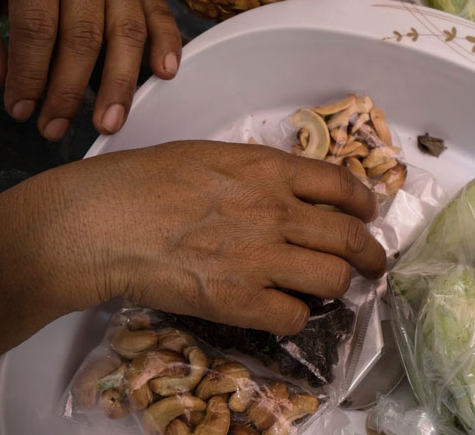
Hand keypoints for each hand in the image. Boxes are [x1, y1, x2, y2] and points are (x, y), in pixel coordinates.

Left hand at [0, 0, 181, 140]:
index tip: (21, 110)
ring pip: (126, 30)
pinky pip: (161, 14)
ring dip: (119, 82)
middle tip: (57, 128)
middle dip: (70, 89)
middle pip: (85, 33)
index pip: (37, 23)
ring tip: (110, 121)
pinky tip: (164, 74)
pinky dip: (166, 44)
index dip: (30, 73)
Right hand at [0, 141, 386, 376]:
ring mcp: (262, 258)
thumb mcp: (209, 156)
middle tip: (372, 264)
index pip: (343, 185)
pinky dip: (296, 317)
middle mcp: (277, 212)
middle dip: (371, 254)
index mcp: (269, 170)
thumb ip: (255, 172)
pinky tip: (284, 311)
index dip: (364, 204)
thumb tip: (284, 187)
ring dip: (336, 286)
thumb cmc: (142, 181)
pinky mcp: (241, 301)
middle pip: (352, 237)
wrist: (102, 222)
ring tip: (328, 290)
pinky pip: (296, 316)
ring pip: (334, 279)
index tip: (368, 214)